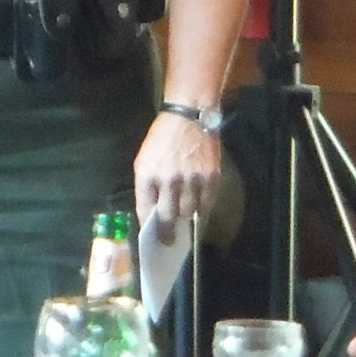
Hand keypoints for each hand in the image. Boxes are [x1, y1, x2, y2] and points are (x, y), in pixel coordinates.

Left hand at [134, 110, 219, 232]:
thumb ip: (147, 186)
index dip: (148, 226)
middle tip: (168, 240)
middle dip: (167, 233)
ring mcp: (191, 180)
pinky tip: (197, 202)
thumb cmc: (162, 138)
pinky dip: (201, 206)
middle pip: (168, 218)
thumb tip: (151, 212)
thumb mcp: (144, 159)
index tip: (152, 237)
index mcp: (148, 175)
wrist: (189, 116)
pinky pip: (206, 203)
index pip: (146, 210)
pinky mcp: (210, 178)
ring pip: (188, 213)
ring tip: (184, 213)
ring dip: (185, 216)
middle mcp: (169, 181)